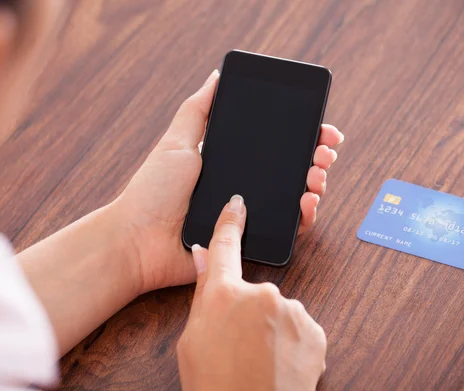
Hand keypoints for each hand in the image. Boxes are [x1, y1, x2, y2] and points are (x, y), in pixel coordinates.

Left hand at [113, 70, 343, 293]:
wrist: (139, 240)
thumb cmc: (153, 191)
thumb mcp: (176, 142)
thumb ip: (197, 110)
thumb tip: (216, 77)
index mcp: (230, 162)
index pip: (274, 146)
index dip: (301, 137)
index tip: (320, 128)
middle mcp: (244, 187)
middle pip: (292, 170)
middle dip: (316, 157)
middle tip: (324, 151)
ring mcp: (250, 215)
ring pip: (295, 198)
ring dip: (315, 183)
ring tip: (317, 174)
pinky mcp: (251, 241)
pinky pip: (287, 229)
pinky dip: (304, 216)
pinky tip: (307, 201)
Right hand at [177, 195, 326, 390]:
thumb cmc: (215, 387)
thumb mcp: (192, 342)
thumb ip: (203, 295)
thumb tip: (203, 257)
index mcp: (224, 294)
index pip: (226, 246)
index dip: (230, 222)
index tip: (238, 204)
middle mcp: (261, 294)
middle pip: (253, 292)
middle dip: (248, 313)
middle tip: (239, 347)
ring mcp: (292, 311)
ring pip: (279, 311)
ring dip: (272, 330)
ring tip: (261, 363)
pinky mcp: (315, 330)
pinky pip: (300, 327)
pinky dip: (292, 343)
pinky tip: (281, 365)